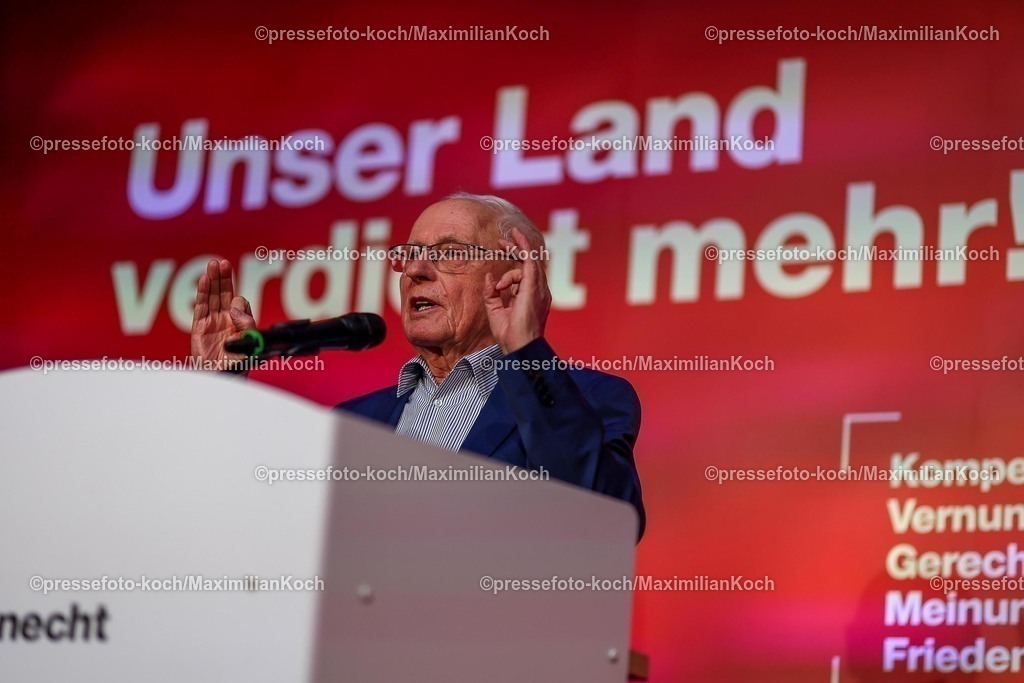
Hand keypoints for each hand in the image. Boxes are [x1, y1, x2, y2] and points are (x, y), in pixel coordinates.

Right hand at [190, 259, 255, 370]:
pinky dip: (202, 292)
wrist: (221, 381)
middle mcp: (226, 322)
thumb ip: (247, 325)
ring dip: (213, 280)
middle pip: (225, 295)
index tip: (234, 310)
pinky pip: (201, 307)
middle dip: (225, 279)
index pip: (241, 305)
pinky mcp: (199, 328)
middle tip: (223, 263)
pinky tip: (205, 279)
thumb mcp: (251, 345)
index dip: (239, 303)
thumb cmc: (237, 368)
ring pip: (212, 297)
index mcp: (241, 326)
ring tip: (213, 264)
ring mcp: (212, 324)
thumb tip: (234, 305)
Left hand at [483, 228, 550, 354]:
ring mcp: (539, 289)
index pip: (526, 273)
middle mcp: (539, 292)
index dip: (515, 261)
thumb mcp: (495, 311)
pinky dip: (524, 249)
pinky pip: (531, 262)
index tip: (502, 251)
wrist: (519, 347)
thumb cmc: (510, 336)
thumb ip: (491, 294)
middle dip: (516, 249)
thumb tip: (489, 277)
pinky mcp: (534, 287)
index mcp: (531, 297)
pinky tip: (516, 239)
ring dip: (516, 250)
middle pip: (530, 264)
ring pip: (529, 261)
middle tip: (501, 242)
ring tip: (501, 245)